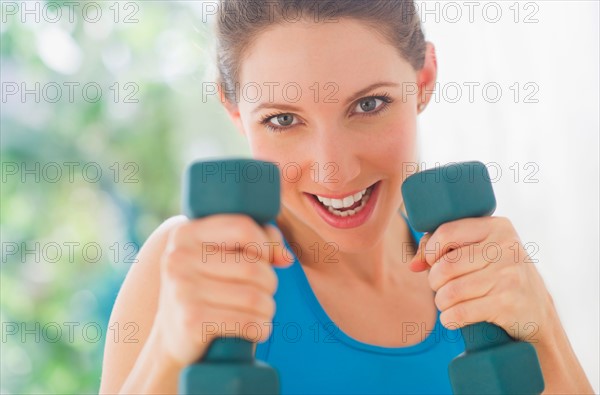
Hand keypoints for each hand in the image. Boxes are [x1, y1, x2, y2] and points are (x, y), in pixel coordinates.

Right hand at [154, 214, 292, 365]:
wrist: (172, 337)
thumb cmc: (207, 288)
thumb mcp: (221, 256)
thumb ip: (257, 241)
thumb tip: (285, 258)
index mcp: (186, 233)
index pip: (243, 228)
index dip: (265, 245)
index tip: (264, 259)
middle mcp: (179, 258)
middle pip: (253, 266)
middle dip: (270, 282)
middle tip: (263, 292)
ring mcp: (183, 290)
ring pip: (254, 297)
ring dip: (268, 308)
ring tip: (261, 311)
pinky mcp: (192, 321)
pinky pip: (247, 323)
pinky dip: (261, 328)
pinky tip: (256, 330)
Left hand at [409, 216, 554, 343]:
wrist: (538, 313)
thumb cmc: (500, 277)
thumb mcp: (483, 252)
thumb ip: (446, 248)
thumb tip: (413, 264)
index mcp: (497, 227)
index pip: (446, 231)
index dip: (430, 250)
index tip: (431, 262)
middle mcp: (506, 247)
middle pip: (446, 265)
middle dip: (434, 281)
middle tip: (439, 287)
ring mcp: (509, 275)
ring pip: (451, 290)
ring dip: (440, 302)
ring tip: (445, 303)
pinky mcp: (508, 303)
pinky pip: (461, 312)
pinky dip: (449, 318)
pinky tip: (451, 318)